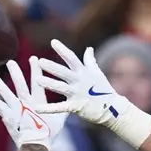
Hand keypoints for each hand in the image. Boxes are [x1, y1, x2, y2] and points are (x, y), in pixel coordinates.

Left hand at [0, 57, 68, 149]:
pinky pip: (0, 108)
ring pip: (8, 95)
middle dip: (15, 73)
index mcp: (39, 102)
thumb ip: (64, 110)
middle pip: (20, 85)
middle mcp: (27, 103)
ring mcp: (17, 110)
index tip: (33, 58)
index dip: (36, 69)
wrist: (37, 146)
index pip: (38, 82)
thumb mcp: (60, 121)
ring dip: (1, 87)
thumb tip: (73, 103)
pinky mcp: (10, 118)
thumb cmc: (49, 134)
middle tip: (10, 62)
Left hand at [35, 39, 150, 148]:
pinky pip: (60, 107)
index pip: (72, 58)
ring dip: (49, 83)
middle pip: (64, 72)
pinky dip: (48, 109)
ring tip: (37, 79)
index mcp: (83, 72)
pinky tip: (37, 108)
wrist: (112, 109)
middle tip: (40, 61)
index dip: (62, 50)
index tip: (53, 42)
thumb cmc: (103, 90)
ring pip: (61, 87)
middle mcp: (79, 81)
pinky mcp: (76, 106)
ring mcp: (77, 94)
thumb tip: (89, 48)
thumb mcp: (97, 74)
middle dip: (52, 67)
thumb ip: (90, 61)